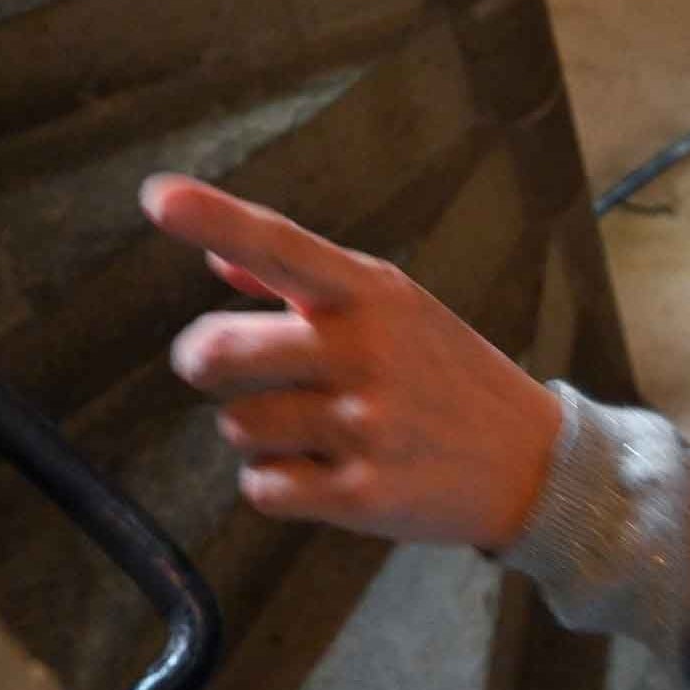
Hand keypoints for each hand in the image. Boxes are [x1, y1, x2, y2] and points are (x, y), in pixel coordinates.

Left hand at [141, 174, 561, 551]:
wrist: (530, 459)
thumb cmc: (446, 373)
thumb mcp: (395, 308)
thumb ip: (298, 282)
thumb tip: (217, 257)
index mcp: (371, 293)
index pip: (280, 244)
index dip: (215, 218)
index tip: (159, 196)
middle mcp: (365, 350)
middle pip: (218, 352)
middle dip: (207, 363)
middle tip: (225, 367)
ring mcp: (365, 423)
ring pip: (237, 427)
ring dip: (257, 432)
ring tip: (314, 428)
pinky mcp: (361, 493)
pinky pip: (263, 488)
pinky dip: (279, 484)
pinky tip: (327, 469)